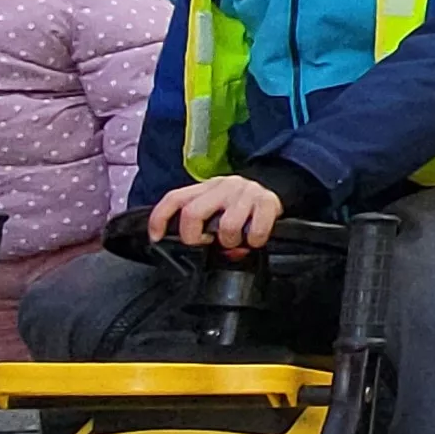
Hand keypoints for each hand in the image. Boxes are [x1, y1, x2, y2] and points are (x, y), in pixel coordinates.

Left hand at [148, 174, 284, 252]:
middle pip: (193, 213)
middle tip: (205, 243)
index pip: (174, 198)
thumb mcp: (217, 206)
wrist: (278, 182)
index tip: (156, 238)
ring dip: (230, 242)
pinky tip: (254, 239)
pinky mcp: (267, 202)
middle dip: (194, 237)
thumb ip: (203, 223)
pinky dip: (254, 241)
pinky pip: (256, 231)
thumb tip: (199, 252)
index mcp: (205, 187)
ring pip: (227, 227)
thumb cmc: (239, 203)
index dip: (160, 218)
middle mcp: (222, 187)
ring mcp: (245, 193)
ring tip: (235, 241)